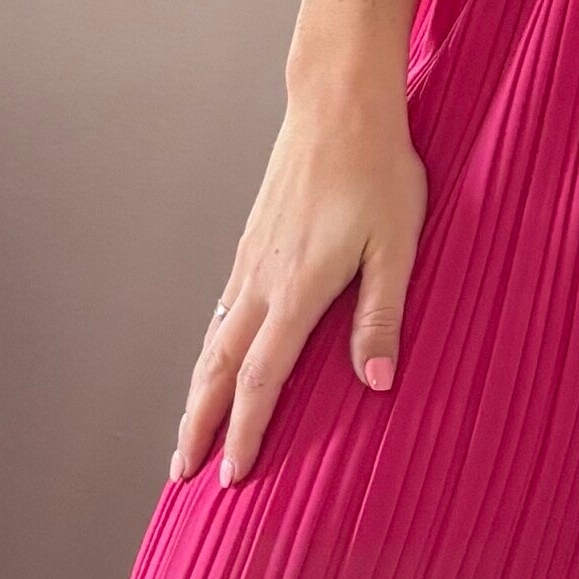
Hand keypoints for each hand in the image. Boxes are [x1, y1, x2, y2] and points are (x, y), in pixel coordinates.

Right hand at [169, 91, 427, 486]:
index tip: (232, 475)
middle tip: (181, 473)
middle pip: (218, 369)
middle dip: (198, 425)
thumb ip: (381, 315)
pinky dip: (208, 351)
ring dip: (196, 392)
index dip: (247, 431)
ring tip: (185, 433)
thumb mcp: (397, 245)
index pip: (262, 379)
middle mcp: (261, 281)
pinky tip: (212, 362)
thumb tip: (376, 383)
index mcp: (296, 290)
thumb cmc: (377, 169)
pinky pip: (220, 311)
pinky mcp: (251, 242)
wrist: (338, 103)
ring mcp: (249, 260)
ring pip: (212, 341)